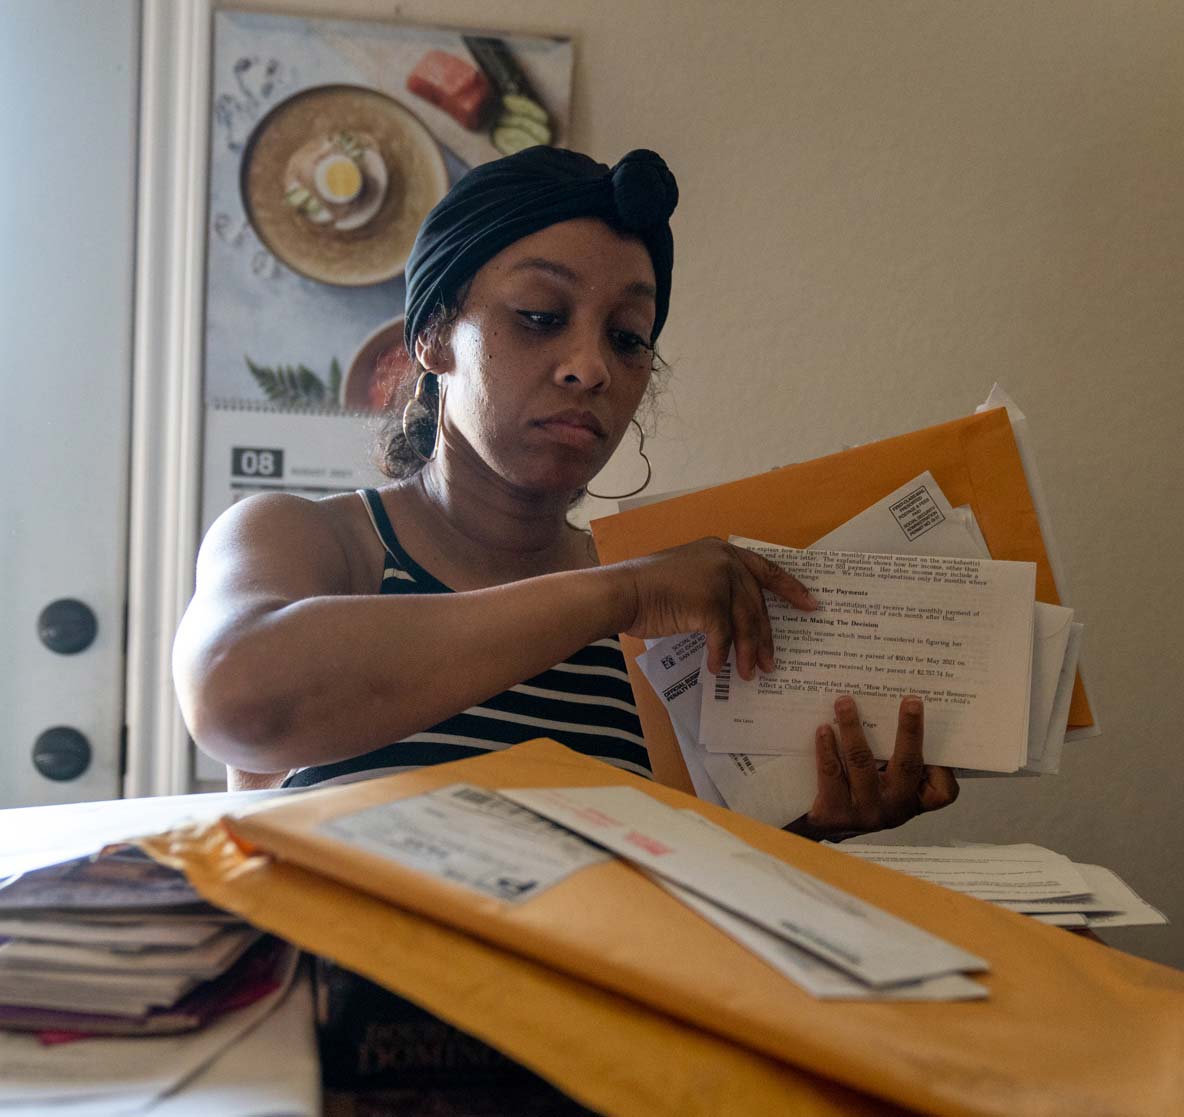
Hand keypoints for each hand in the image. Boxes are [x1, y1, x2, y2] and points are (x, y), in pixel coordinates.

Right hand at [615, 538, 817, 678]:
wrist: (622, 592)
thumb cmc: (649, 589)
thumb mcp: (690, 579)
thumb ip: (716, 590)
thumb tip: (740, 625)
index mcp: (722, 551)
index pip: (766, 570)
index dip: (791, 589)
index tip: (812, 605)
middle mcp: (724, 560)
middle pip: (756, 604)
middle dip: (765, 638)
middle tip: (771, 663)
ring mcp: (717, 579)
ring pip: (744, 623)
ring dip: (747, 652)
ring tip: (749, 674)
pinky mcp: (708, 602)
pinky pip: (722, 637)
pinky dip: (720, 655)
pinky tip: (715, 668)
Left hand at [786, 695, 958, 840]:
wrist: (828, 824)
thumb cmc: (866, 792)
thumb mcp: (892, 782)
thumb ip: (902, 758)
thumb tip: (897, 710)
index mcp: (914, 801)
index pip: (943, 790)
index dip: (945, 765)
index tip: (943, 733)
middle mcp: (894, 809)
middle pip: (907, 766)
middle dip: (910, 731)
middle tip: (911, 701)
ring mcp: (864, 813)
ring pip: (862, 763)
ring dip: (853, 728)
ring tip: (845, 703)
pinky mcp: (835, 814)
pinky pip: (831, 774)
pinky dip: (827, 748)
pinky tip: (824, 729)